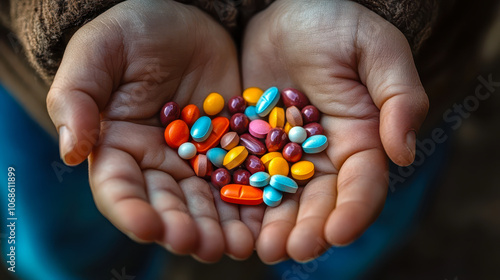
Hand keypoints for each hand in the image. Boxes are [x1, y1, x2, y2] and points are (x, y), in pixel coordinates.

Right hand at [47, 0, 255, 261]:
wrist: (186, 16)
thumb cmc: (134, 29)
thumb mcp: (99, 52)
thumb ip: (77, 98)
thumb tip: (71, 152)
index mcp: (119, 146)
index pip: (119, 187)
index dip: (131, 210)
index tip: (148, 227)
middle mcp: (158, 161)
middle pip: (168, 203)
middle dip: (183, 227)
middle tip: (198, 245)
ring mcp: (198, 157)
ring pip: (208, 200)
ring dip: (221, 227)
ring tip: (237, 245)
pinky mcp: (232, 147)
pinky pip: (243, 178)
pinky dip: (253, 201)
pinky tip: (264, 220)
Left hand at [242, 0, 428, 262]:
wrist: (291, 10)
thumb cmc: (338, 24)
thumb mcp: (376, 50)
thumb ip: (399, 97)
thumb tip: (404, 153)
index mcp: (361, 140)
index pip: (362, 184)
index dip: (353, 211)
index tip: (338, 233)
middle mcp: (324, 156)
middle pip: (320, 202)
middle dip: (309, 228)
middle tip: (292, 250)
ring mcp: (286, 154)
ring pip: (282, 198)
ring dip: (273, 225)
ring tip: (260, 248)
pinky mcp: (253, 144)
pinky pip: (246, 175)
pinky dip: (241, 198)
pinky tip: (230, 217)